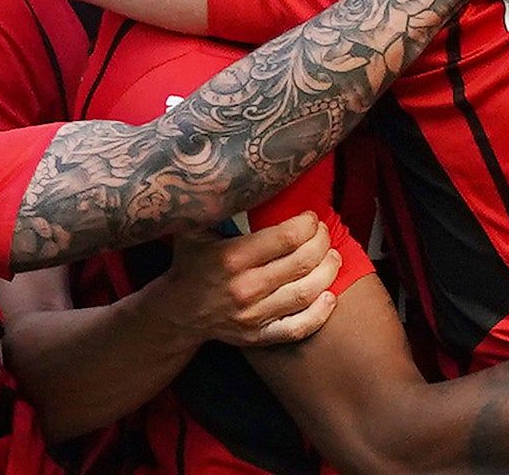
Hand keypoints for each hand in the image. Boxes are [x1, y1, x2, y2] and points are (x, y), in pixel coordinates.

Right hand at [146, 211, 341, 345]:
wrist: (175, 313)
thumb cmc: (190, 263)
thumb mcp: (193, 228)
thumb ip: (213, 203)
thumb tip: (231, 171)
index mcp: (231, 257)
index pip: (287, 238)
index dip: (308, 224)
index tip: (310, 216)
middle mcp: (245, 288)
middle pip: (303, 263)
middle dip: (321, 242)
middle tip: (323, 232)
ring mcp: (253, 316)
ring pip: (306, 293)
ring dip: (328, 271)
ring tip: (333, 256)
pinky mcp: (258, 336)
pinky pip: (297, 328)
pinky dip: (319, 314)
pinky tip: (330, 296)